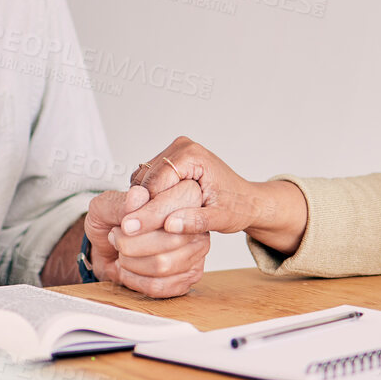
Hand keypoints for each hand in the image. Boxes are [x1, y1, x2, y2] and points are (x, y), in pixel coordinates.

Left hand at [83, 183, 208, 297]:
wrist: (106, 249)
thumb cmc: (111, 223)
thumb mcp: (106, 207)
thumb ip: (122, 202)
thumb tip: (138, 196)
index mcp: (183, 196)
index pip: (178, 207)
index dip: (148, 219)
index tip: (124, 226)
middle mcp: (195, 223)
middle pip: (171, 241)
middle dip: (132, 244)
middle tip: (116, 238)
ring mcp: (197, 252)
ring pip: (163, 265)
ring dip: (131, 262)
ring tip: (122, 253)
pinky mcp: (189, 277)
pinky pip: (159, 285)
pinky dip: (135, 280)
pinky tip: (128, 270)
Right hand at [123, 138, 309, 253]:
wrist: (246, 200)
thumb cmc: (237, 207)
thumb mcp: (221, 219)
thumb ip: (196, 222)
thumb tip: (170, 226)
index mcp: (192, 155)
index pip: (156, 181)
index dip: (145, 207)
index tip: (135, 231)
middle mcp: (180, 147)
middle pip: (145, 178)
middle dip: (141, 204)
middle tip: (133, 232)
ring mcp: (173, 151)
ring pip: (142, 178)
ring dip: (141, 200)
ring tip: (143, 225)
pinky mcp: (169, 160)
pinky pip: (146, 178)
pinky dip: (145, 197)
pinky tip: (152, 214)